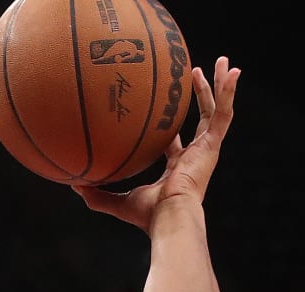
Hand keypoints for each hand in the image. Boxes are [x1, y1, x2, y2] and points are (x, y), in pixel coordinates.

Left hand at [77, 56, 240, 231]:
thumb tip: (72, 185)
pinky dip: (229, 91)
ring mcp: (206, 150)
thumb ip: (96, 195)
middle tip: (197, 75)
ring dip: (220, 86)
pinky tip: (233, 72)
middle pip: (201, 120)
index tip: (164, 109)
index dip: (169, 127)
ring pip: (217, 110)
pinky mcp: (213, 146)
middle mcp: (195, 156)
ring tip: (222, 62)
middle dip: (200, 97)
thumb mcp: (117, 202)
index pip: (174, 144)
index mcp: (176, 168)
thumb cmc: (147, 215)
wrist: (169, 216)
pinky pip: (224, 112)